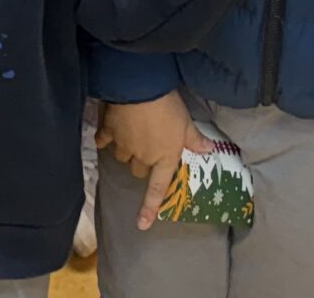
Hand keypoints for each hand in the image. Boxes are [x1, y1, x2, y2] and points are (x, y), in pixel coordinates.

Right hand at [100, 92, 205, 230]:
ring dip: (126, 149)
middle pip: (138, 170)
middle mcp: (143, 158)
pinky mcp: (109, 132)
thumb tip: (209, 149)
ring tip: (131, 133)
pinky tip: (108, 131)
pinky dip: (105, 139)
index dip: (149, 208)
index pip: (157, 190)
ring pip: (122, 156)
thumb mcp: (186, 123)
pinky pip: (104, 141)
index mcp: (164, 159)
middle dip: (141, 162)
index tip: (142, 225)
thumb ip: (195, 139)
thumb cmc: (168, 107)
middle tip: (147, 146)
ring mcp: (124, 146)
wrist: (140, 88)